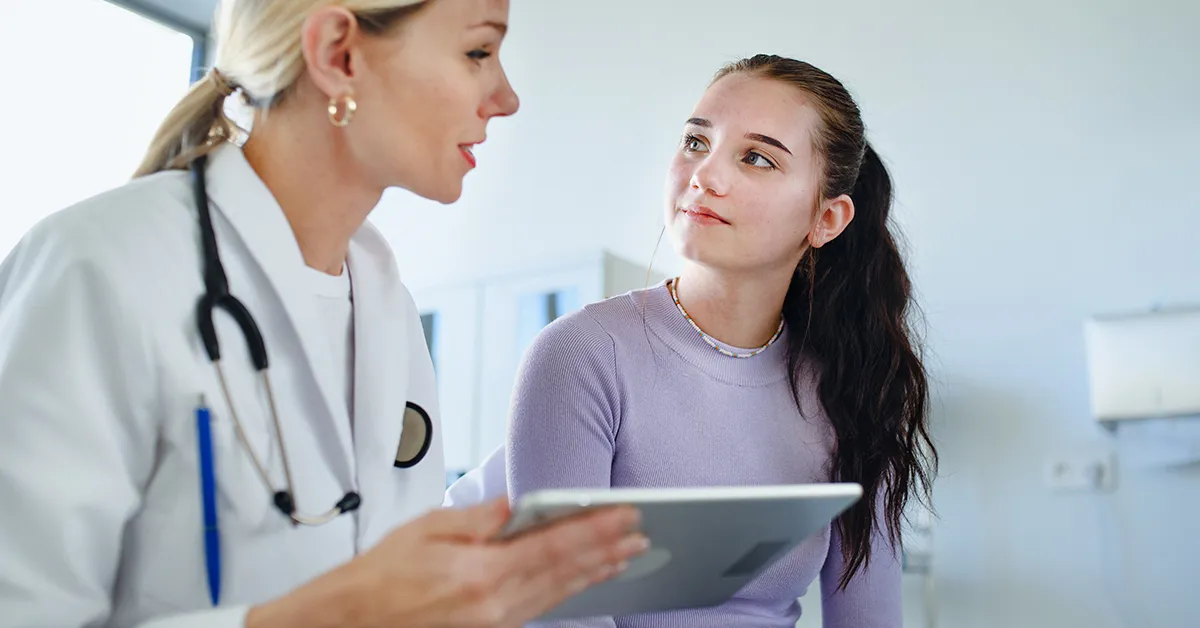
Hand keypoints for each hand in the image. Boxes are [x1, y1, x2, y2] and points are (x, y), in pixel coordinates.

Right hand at [246, 497, 646, 627]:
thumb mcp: (425, 528)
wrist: (347, 622)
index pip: (553, 545)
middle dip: (606, 551)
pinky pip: (538, 610)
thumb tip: (517, 503)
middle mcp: (493, 605)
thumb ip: (479, 517)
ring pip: (557, 595)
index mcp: (479, 573)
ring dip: (594, 574)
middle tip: (640, 533)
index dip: (595, 528)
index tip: (625, 513)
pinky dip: (566, 592)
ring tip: (625, 555)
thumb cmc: (378, 577)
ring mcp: (493, 625)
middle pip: (565, 573)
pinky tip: (583, 581)